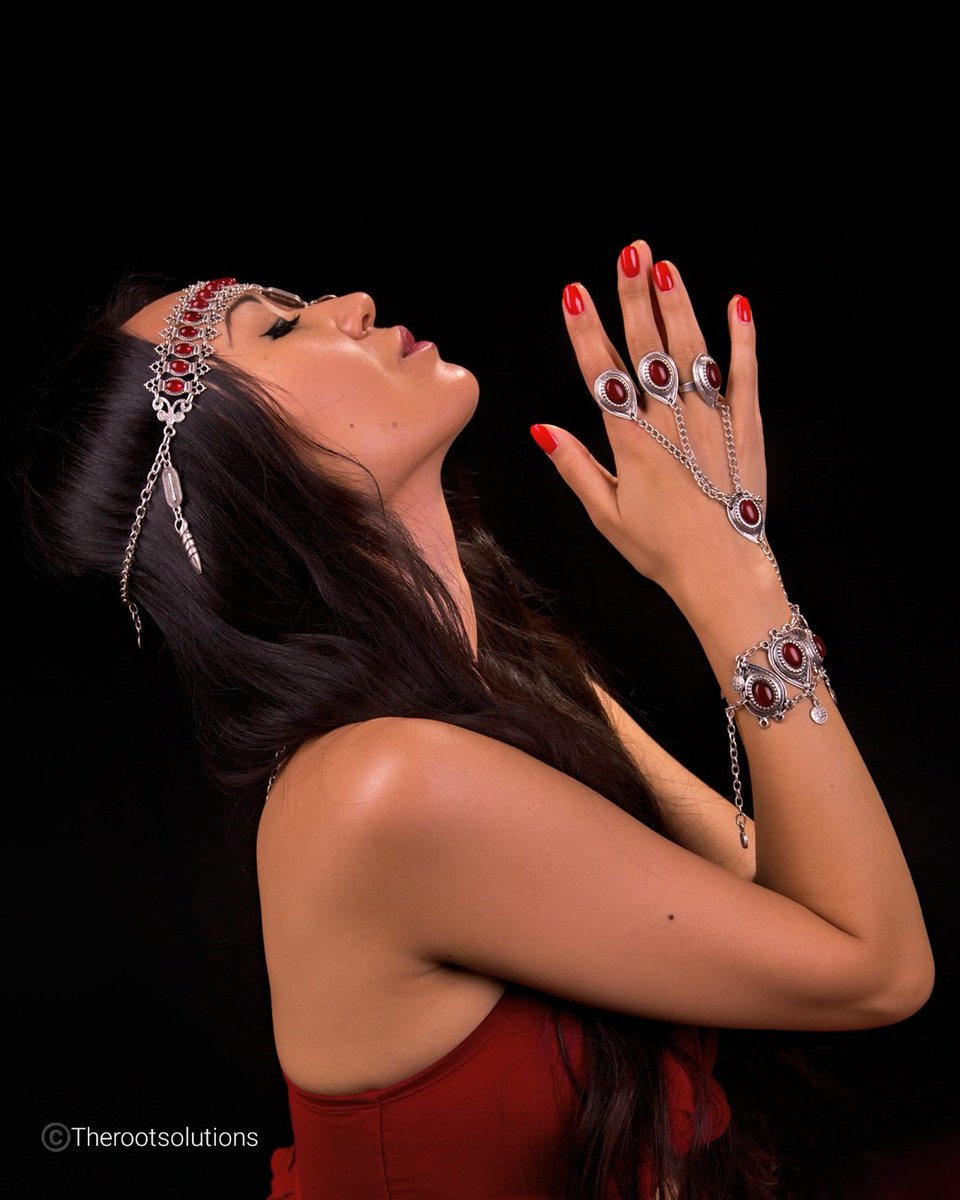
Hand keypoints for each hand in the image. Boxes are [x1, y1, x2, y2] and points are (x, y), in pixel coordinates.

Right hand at [535, 241, 769, 602]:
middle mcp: (669, 422)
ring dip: (677, 305)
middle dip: (635, 296)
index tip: (574, 292)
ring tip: (665, 266)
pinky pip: (745, 372)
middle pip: (647, 347)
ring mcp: (710, 420)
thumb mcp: (606, 515)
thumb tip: (542, 428)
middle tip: (630, 252)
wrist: (722, 573)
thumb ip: (574, 466)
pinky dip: (741, 338)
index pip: (602, 373)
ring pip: (692, 349)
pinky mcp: (746, 426)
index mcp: (630, 443)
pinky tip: (736, 303)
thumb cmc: (662, 550)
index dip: (585, 330)